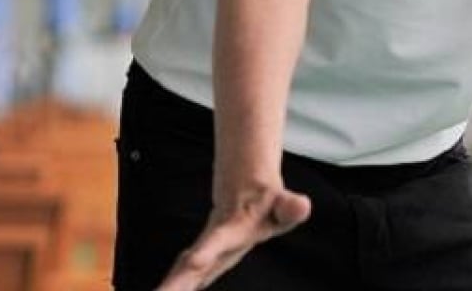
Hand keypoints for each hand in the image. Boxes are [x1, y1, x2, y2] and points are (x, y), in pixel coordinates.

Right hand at [156, 179, 311, 290]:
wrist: (246, 190)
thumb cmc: (269, 203)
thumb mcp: (284, 203)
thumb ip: (291, 207)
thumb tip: (302, 206)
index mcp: (235, 226)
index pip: (221, 238)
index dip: (208, 250)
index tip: (193, 261)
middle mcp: (214, 239)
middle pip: (191, 260)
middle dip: (175, 280)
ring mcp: (205, 250)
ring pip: (181, 270)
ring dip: (169, 286)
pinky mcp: (200, 261)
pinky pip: (183, 277)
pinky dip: (172, 287)